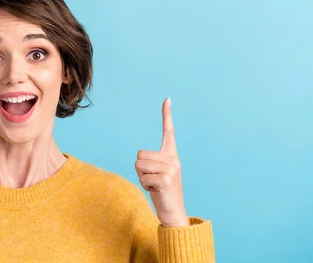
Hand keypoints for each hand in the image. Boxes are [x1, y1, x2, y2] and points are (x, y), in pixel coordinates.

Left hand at [135, 98, 188, 227]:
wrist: (174, 213)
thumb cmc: (162, 193)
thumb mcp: (157, 174)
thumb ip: (151, 162)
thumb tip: (139, 158)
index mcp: (172, 155)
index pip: (169, 131)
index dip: (167, 115)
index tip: (167, 99)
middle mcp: (174, 159)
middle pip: (140, 154)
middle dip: (140, 169)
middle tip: (152, 180)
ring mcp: (171, 169)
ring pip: (139, 165)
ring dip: (142, 178)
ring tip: (154, 185)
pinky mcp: (165, 180)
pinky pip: (142, 177)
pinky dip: (145, 186)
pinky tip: (156, 192)